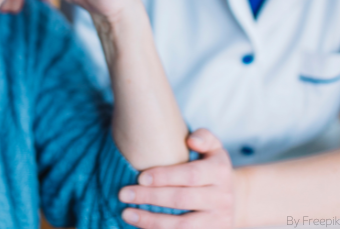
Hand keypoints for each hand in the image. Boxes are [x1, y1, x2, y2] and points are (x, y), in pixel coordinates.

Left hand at [119, 129, 234, 228]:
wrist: (234, 198)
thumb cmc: (211, 166)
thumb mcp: (214, 147)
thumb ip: (204, 137)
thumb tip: (191, 140)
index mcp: (221, 172)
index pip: (191, 175)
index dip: (165, 177)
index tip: (140, 177)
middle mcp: (223, 198)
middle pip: (182, 200)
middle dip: (150, 197)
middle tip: (123, 193)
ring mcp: (219, 221)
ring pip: (182, 226)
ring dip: (151, 221)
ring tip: (126, 213)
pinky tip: (141, 226)